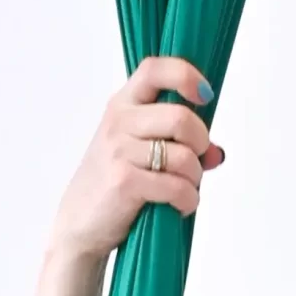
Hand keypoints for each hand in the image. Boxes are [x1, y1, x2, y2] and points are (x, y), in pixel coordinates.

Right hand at [49, 55, 226, 266]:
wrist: (79, 225)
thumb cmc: (113, 186)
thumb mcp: (139, 154)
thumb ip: (177, 144)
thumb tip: (216, 153)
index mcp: (123, 104)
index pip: (155, 69)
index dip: (186, 76)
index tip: (205, 96)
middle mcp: (119, 121)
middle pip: (181, 117)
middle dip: (200, 143)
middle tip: (195, 161)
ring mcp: (120, 150)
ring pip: (183, 156)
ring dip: (195, 178)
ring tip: (186, 189)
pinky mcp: (124, 181)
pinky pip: (176, 187)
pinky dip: (188, 200)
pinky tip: (181, 206)